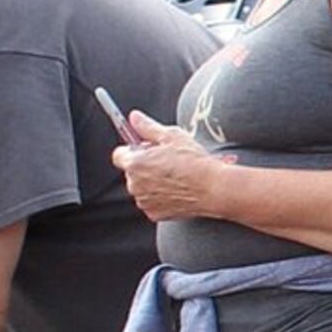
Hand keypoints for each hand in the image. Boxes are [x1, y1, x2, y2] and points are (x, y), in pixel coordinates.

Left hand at [111, 111, 239, 221]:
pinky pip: (152, 202)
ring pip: (142, 187)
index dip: (132, 149)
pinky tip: (176, 188)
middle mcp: (135, 185)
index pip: (119, 155)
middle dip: (145, 165)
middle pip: (132, 171)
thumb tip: (135, 118)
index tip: (144, 147)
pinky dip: (160, 196)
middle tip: (166, 159)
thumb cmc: (194, 163)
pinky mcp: (154, 214)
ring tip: (174, 174)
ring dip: (152, 181)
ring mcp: (144, 201)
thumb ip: (148, 127)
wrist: (212, 188)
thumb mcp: (171, 136)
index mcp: (135, 163)